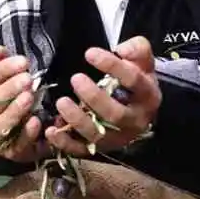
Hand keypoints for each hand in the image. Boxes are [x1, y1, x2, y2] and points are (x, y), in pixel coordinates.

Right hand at [0, 46, 46, 161]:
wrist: (14, 140)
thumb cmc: (8, 105)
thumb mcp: (2, 83)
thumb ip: (0, 65)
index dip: (2, 70)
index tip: (23, 61)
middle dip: (9, 89)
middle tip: (28, 78)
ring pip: (1, 124)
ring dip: (15, 110)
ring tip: (30, 97)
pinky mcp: (10, 153)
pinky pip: (17, 143)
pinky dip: (27, 133)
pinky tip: (36, 121)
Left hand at [45, 37, 160, 156]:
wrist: (139, 109)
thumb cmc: (136, 81)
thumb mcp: (143, 61)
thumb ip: (137, 49)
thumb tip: (121, 49)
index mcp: (148, 96)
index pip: (133, 81)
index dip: (112, 66)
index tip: (89, 53)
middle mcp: (136, 120)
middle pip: (115, 114)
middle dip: (94, 97)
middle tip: (75, 78)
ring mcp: (118, 137)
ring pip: (98, 135)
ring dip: (77, 119)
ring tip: (61, 102)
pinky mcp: (101, 148)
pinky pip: (82, 150)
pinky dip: (65, 143)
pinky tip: (51, 130)